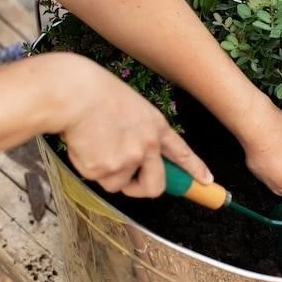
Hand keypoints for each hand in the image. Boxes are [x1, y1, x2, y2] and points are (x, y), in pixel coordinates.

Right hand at [54, 54, 212, 197]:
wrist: (74, 94)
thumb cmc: (94, 91)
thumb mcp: (129, 105)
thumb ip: (136, 130)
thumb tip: (129, 155)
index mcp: (155, 126)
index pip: (181, 152)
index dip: (194, 169)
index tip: (206, 181)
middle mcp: (148, 146)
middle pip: (154, 185)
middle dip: (141, 189)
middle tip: (129, 184)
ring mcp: (129, 160)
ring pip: (118, 183)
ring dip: (104, 172)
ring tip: (92, 144)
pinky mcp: (106, 170)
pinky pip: (96, 178)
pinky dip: (87, 167)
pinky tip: (83, 144)